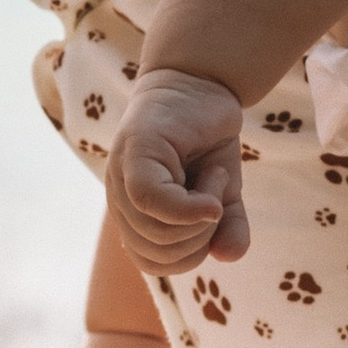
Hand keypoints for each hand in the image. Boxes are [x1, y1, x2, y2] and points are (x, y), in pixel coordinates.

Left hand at [107, 70, 249, 268]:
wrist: (203, 86)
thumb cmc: (205, 143)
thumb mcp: (224, 194)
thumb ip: (227, 229)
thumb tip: (228, 257)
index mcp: (132, 215)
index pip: (152, 262)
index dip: (189, 255)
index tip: (211, 218)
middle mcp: (119, 198)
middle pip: (156, 254)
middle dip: (199, 237)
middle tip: (214, 194)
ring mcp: (121, 175)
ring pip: (156, 232)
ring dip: (201, 214)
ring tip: (211, 176)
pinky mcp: (134, 153)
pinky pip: (152, 202)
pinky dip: (190, 207)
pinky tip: (213, 187)